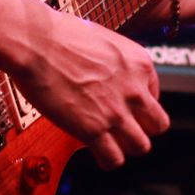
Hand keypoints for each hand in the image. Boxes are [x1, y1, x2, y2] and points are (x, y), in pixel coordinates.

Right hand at [12, 9, 169, 168]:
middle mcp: (134, 89)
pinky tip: (97, 152)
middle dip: (142, 128)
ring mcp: (115, 112)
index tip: (125, 106)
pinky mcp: (93, 130)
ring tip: (111, 142)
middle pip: (157, 125)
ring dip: (126, 146)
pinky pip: (114, 159)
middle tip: (125, 127)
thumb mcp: (103, 38)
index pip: (155, 95)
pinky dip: (107, 160)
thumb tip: (108, 71)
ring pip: (141, 146)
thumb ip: (114, 61)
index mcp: (139, 63)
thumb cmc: (60, 34)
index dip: (138, 103)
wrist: (37, 42)